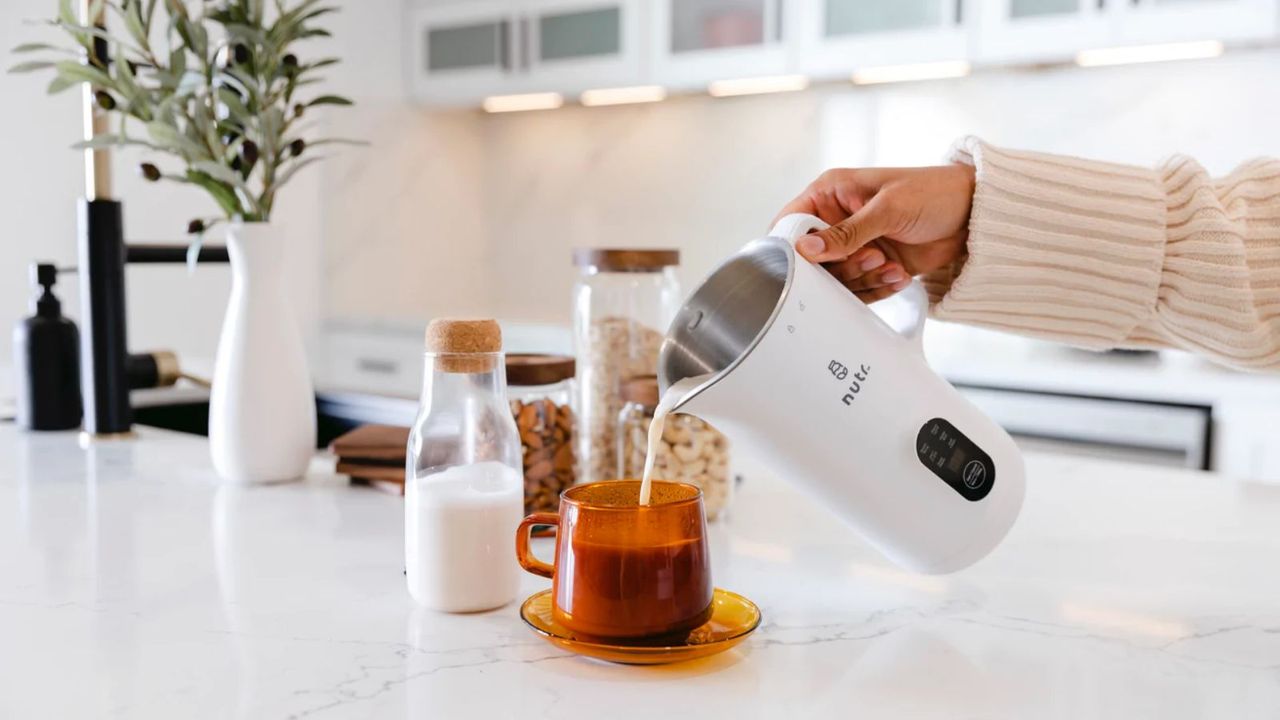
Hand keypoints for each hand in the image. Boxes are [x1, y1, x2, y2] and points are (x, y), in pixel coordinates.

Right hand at [773, 165, 974, 301]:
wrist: (974, 216)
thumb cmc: (934, 193)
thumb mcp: (888, 209)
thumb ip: (847, 232)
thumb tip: (806, 248)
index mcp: (830, 193)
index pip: (791, 222)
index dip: (792, 245)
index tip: (807, 263)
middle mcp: (837, 220)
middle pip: (812, 259)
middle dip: (840, 266)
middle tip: (871, 256)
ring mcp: (854, 246)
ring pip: (836, 279)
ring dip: (863, 278)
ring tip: (890, 264)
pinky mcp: (871, 266)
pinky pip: (859, 289)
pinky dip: (877, 288)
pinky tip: (898, 273)